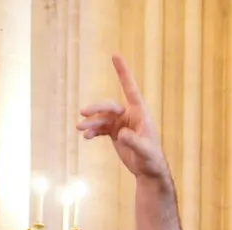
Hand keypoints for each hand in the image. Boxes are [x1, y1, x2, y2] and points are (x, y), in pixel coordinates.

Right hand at [77, 55, 168, 180]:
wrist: (148, 172)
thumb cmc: (151, 160)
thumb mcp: (145, 151)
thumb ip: (134, 141)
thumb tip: (121, 133)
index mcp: (141, 113)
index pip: (130, 88)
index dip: (123, 72)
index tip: (114, 55)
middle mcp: (130, 115)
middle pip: (110, 106)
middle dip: (96, 109)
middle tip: (83, 114)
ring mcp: (121, 123)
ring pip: (102, 117)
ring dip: (91, 122)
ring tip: (80, 128)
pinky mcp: (115, 133)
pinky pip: (100, 128)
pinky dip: (93, 131)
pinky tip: (86, 137)